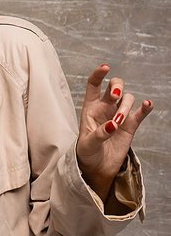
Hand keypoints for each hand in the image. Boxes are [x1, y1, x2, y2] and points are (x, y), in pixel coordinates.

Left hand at [76, 65, 152, 200]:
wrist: (97, 168)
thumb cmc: (87, 153)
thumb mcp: (87, 144)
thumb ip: (99, 134)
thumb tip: (113, 124)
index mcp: (90, 107)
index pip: (94, 84)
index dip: (99, 74)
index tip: (105, 67)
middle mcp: (106, 107)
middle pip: (115, 86)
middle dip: (117, 87)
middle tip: (114, 97)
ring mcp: (119, 115)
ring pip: (128, 99)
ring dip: (125, 106)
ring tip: (119, 122)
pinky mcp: (130, 126)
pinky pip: (140, 113)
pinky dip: (145, 108)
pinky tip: (147, 105)